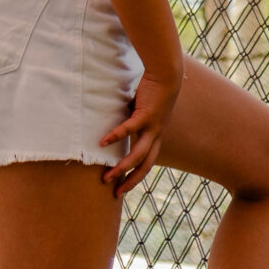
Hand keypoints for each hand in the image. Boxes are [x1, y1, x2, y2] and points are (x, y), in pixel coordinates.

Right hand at [99, 67, 183, 197]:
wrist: (166, 76)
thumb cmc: (152, 94)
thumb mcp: (141, 114)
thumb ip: (131, 123)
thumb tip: (114, 129)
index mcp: (155, 137)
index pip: (147, 163)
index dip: (135, 176)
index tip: (122, 188)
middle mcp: (156, 135)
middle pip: (145, 165)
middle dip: (131, 180)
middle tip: (115, 192)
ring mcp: (153, 127)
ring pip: (139, 154)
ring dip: (123, 167)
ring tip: (107, 176)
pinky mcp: (146, 115)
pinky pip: (130, 129)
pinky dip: (116, 136)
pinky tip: (103, 142)